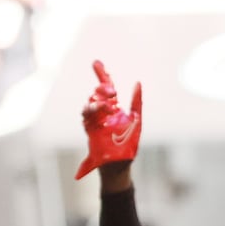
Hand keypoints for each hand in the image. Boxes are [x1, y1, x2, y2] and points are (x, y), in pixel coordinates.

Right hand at [75, 60, 141, 179]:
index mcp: (113, 108)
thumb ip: (137, 102)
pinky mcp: (90, 131)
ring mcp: (94, 121)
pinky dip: (91, 113)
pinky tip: (100, 113)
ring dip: (97, 104)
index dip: (101, 74)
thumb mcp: (137, 121)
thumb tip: (138, 82)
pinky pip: (86, 118)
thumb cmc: (128, 143)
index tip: (97, 63)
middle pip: (96, 94)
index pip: (106, 87)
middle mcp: (102, 113)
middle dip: (102, 90)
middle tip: (113, 93)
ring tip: (107, 106)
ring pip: (89, 106)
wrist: (121, 162)